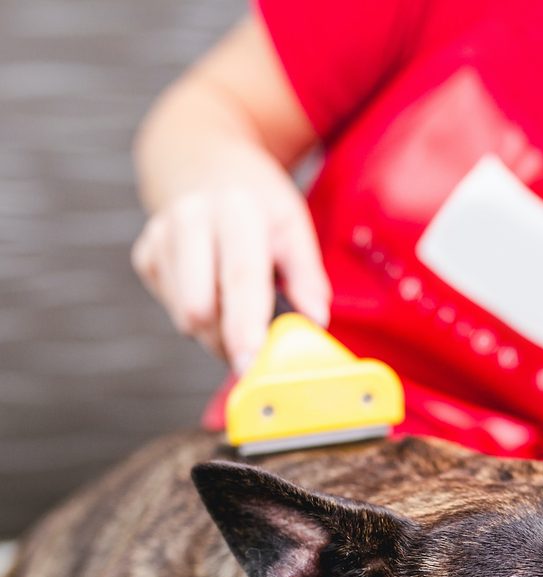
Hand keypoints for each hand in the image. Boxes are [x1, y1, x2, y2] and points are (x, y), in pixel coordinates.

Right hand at [131, 182, 331, 373]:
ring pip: (186, 318)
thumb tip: (314, 324)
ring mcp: (160, 238)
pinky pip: (175, 312)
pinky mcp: (145, 257)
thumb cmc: (259, 203)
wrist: (204, 163)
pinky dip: (201, 317)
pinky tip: (214, 289)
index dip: (245, 326)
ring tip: (240, 308)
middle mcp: (190, 219)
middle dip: (229, 341)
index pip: (239, 277)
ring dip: (218, 333)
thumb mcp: (294, 227)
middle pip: (200, 308)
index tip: (250, 364)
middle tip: (258, 347)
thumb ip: (308, 279)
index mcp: (235, 209)